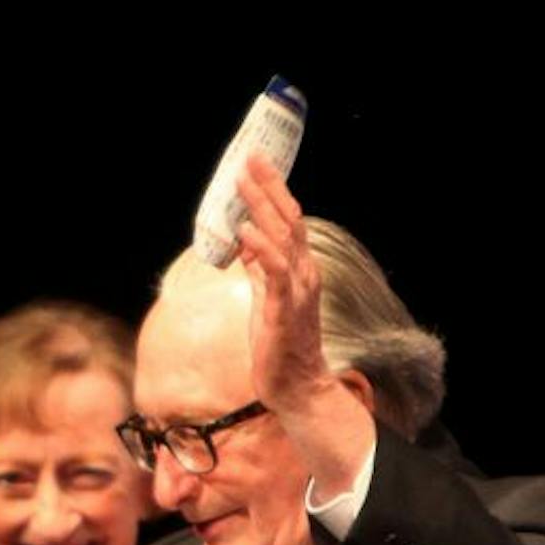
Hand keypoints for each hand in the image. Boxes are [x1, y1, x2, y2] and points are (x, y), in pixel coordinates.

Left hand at [233, 153, 375, 498]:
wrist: (295, 387)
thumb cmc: (280, 345)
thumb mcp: (266, 298)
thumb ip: (259, 268)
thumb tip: (243, 242)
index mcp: (299, 269)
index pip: (288, 219)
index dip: (272, 189)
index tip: (255, 163)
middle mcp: (304, 272)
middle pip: (287, 218)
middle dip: (267, 186)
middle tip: (249, 158)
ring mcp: (297, 290)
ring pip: (282, 237)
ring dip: (261, 207)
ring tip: (241, 182)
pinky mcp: (284, 310)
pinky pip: (274, 272)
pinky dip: (260, 248)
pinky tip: (243, 230)